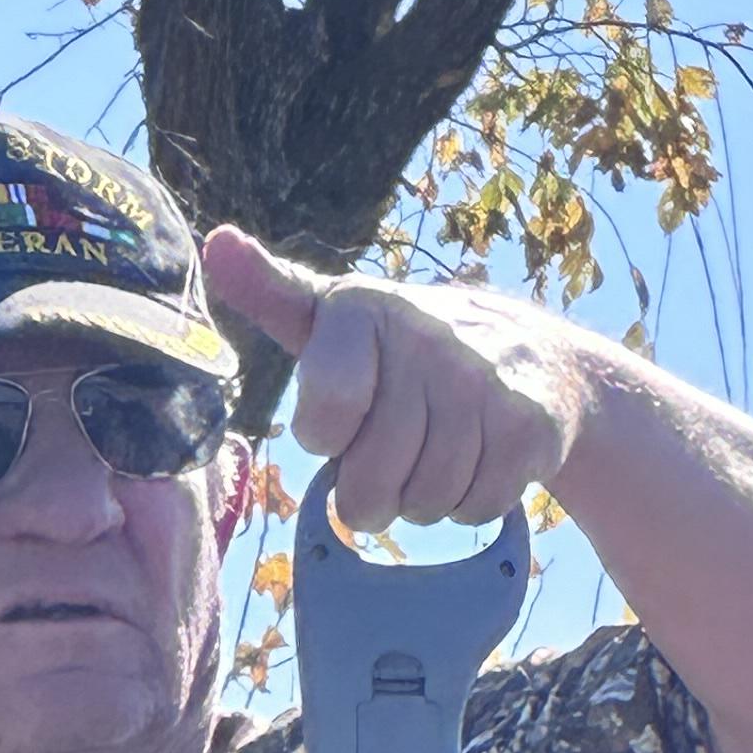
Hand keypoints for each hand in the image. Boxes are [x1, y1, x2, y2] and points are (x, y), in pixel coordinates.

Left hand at [202, 225, 587, 538]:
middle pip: (370, 483)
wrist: (535, 357)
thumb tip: (218, 245)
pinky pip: (474, 508)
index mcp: (364, 309)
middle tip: (388, 459)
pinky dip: (470, 504)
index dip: (329, 439)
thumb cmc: (408, 350)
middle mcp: (427, 336)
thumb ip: (275, 295)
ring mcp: (484, 381)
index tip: (343, 420)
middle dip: (372, 493)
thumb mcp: (336, 321)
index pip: (325, 417)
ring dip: (422, 500)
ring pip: (424, 503)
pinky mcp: (528, 424)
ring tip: (434, 454)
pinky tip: (477, 460)